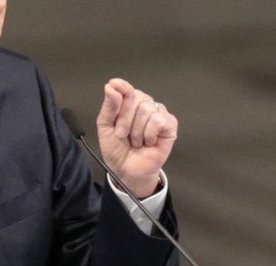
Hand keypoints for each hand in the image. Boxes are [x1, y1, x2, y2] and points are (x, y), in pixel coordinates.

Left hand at [96, 78, 177, 198]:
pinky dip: (149, 133)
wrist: (127, 170)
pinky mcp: (170, 125)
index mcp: (129, 104)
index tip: (114, 85)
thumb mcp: (105, 128)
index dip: (122, 86)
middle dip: (124, 119)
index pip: (127, 88)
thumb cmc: (118, 150)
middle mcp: (145, 105)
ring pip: (146, 108)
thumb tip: (111, 86)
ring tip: (136, 142)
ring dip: (136, 130)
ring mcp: (159, 114)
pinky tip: (148, 142)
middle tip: (122, 135)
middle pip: (135, 97)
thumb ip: (109, 107)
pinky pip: (159, 119)